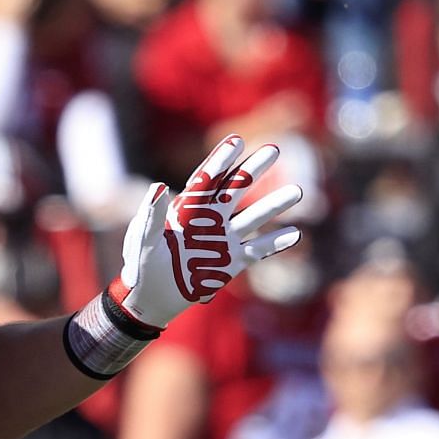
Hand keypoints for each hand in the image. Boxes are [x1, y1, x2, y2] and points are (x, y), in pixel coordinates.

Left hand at [109, 135, 303, 330]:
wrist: (152, 297)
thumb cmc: (142, 266)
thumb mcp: (143, 240)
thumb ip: (150, 215)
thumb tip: (159, 185)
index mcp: (186, 210)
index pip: (207, 179)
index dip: (221, 159)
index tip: (236, 141)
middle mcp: (209, 220)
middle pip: (235, 189)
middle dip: (253, 170)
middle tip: (274, 149)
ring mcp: (224, 239)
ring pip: (254, 217)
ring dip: (274, 205)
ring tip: (297, 192)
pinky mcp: (232, 262)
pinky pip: (258, 250)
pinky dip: (276, 243)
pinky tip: (295, 234)